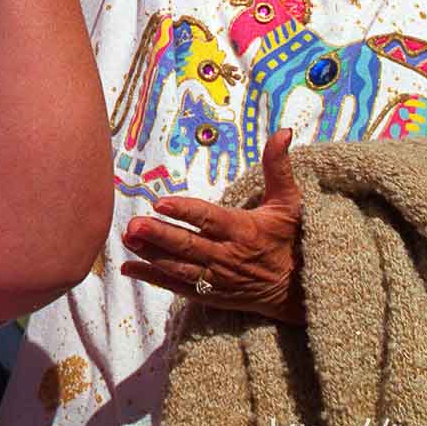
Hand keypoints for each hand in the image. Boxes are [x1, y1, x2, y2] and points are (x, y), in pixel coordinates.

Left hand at [117, 129, 306, 323]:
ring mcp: (218, 278)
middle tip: (133, 225)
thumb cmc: (290, 237)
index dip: (186, 212)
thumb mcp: (289, 202)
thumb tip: (283, 132)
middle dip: (160, 235)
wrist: (298, 288)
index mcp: (244, 230)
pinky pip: (178, 287)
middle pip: (189, 246)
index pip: (209, 219)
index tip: (161, 202)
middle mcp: (228, 256)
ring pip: (180, 267)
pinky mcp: (210, 293)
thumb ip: (278, 167)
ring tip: (127, 240)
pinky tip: (129, 268)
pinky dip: (154, 278)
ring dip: (151, 255)